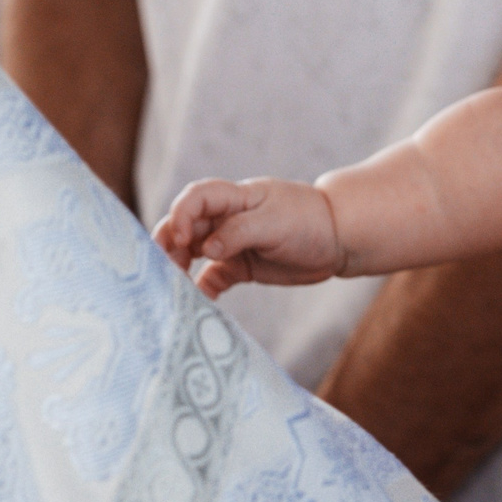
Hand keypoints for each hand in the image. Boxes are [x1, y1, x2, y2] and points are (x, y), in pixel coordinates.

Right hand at [153, 178, 345, 294]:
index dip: (181, 215)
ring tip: (173, 288)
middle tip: (163, 269)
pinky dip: (201, 289)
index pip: (196, 198)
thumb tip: (206, 248)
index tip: (181, 240)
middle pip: (186, 226)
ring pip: (193, 252)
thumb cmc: (308, 221)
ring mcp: (231, 243)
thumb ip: (239, 232)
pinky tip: (197, 303)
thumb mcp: (275, 222)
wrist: (338, 240)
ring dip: (179, 267)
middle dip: (169, 244)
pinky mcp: (239, 266)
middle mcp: (227, 218)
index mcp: (235, 198)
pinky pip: (211, 277)